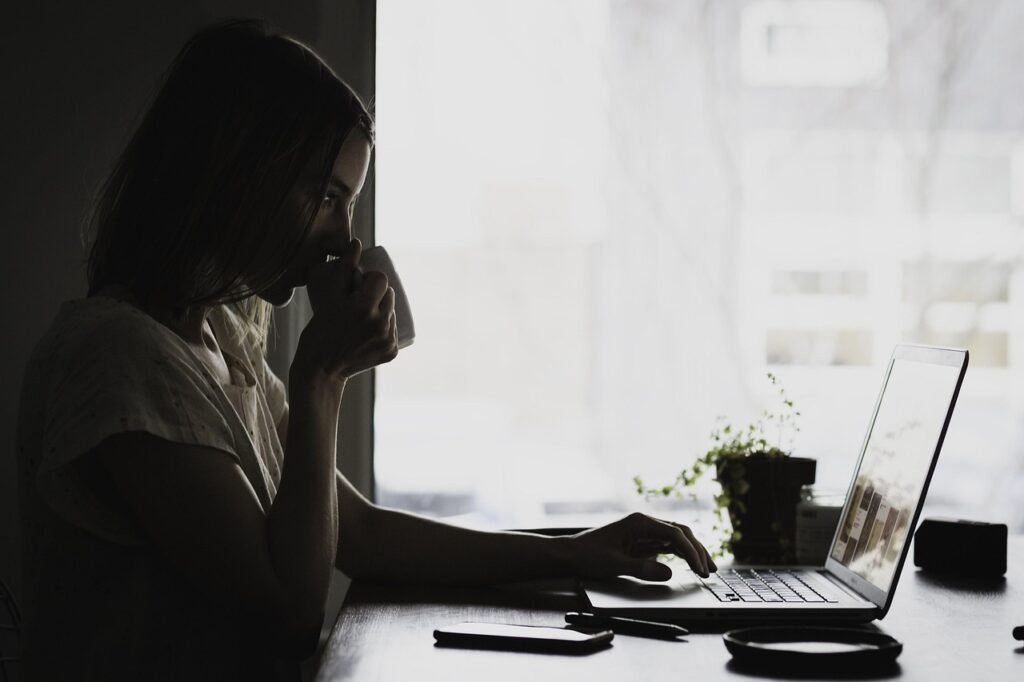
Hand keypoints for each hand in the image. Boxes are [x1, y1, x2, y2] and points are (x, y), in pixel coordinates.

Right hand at [293, 239, 398, 383]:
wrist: (321, 369)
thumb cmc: (319, 329)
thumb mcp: (327, 297)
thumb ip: (342, 268)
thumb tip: (357, 243)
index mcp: (363, 308)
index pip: (381, 279)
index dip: (370, 279)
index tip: (359, 285)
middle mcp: (380, 324)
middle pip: (389, 295)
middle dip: (376, 294)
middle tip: (359, 301)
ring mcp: (388, 340)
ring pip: (392, 312)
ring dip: (382, 310)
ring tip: (364, 316)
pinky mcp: (392, 352)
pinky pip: (393, 330)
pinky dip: (384, 328)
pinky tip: (369, 331)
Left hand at [568, 512, 715, 580]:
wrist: (571, 554)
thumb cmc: (588, 555)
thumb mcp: (613, 564)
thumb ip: (641, 568)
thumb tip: (668, 572)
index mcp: (639, 523)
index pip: (674, 533)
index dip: (690, 551)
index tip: (699, 568)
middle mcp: (645, 524)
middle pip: (680, 533)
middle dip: (697, 550)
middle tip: (710, 570)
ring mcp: (645, 532)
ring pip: (677, 539)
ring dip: (693, 552)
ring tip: (708, 569)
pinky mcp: (643, 542)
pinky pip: (669, 546)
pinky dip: (682, 555)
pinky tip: (692, 565)